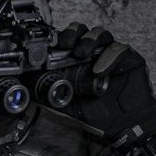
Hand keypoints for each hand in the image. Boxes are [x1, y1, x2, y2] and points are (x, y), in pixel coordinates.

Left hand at [55, 22, 155, 142]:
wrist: (121, 124)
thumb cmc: (95, 112)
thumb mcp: (64, 101)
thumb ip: (48, 91)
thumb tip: (25, 85)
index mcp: (78, 60)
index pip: (68, 40)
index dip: (59, 38)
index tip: (49, 45)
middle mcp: (94, 53)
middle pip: (83, 31)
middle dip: (72, 33)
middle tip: (65, 45)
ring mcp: (111, 54)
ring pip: (101, 34)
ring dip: (88, 40)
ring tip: (81, 54)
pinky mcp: (129, 58)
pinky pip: (119, 49)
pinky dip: (108, 57)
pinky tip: (99, 70)